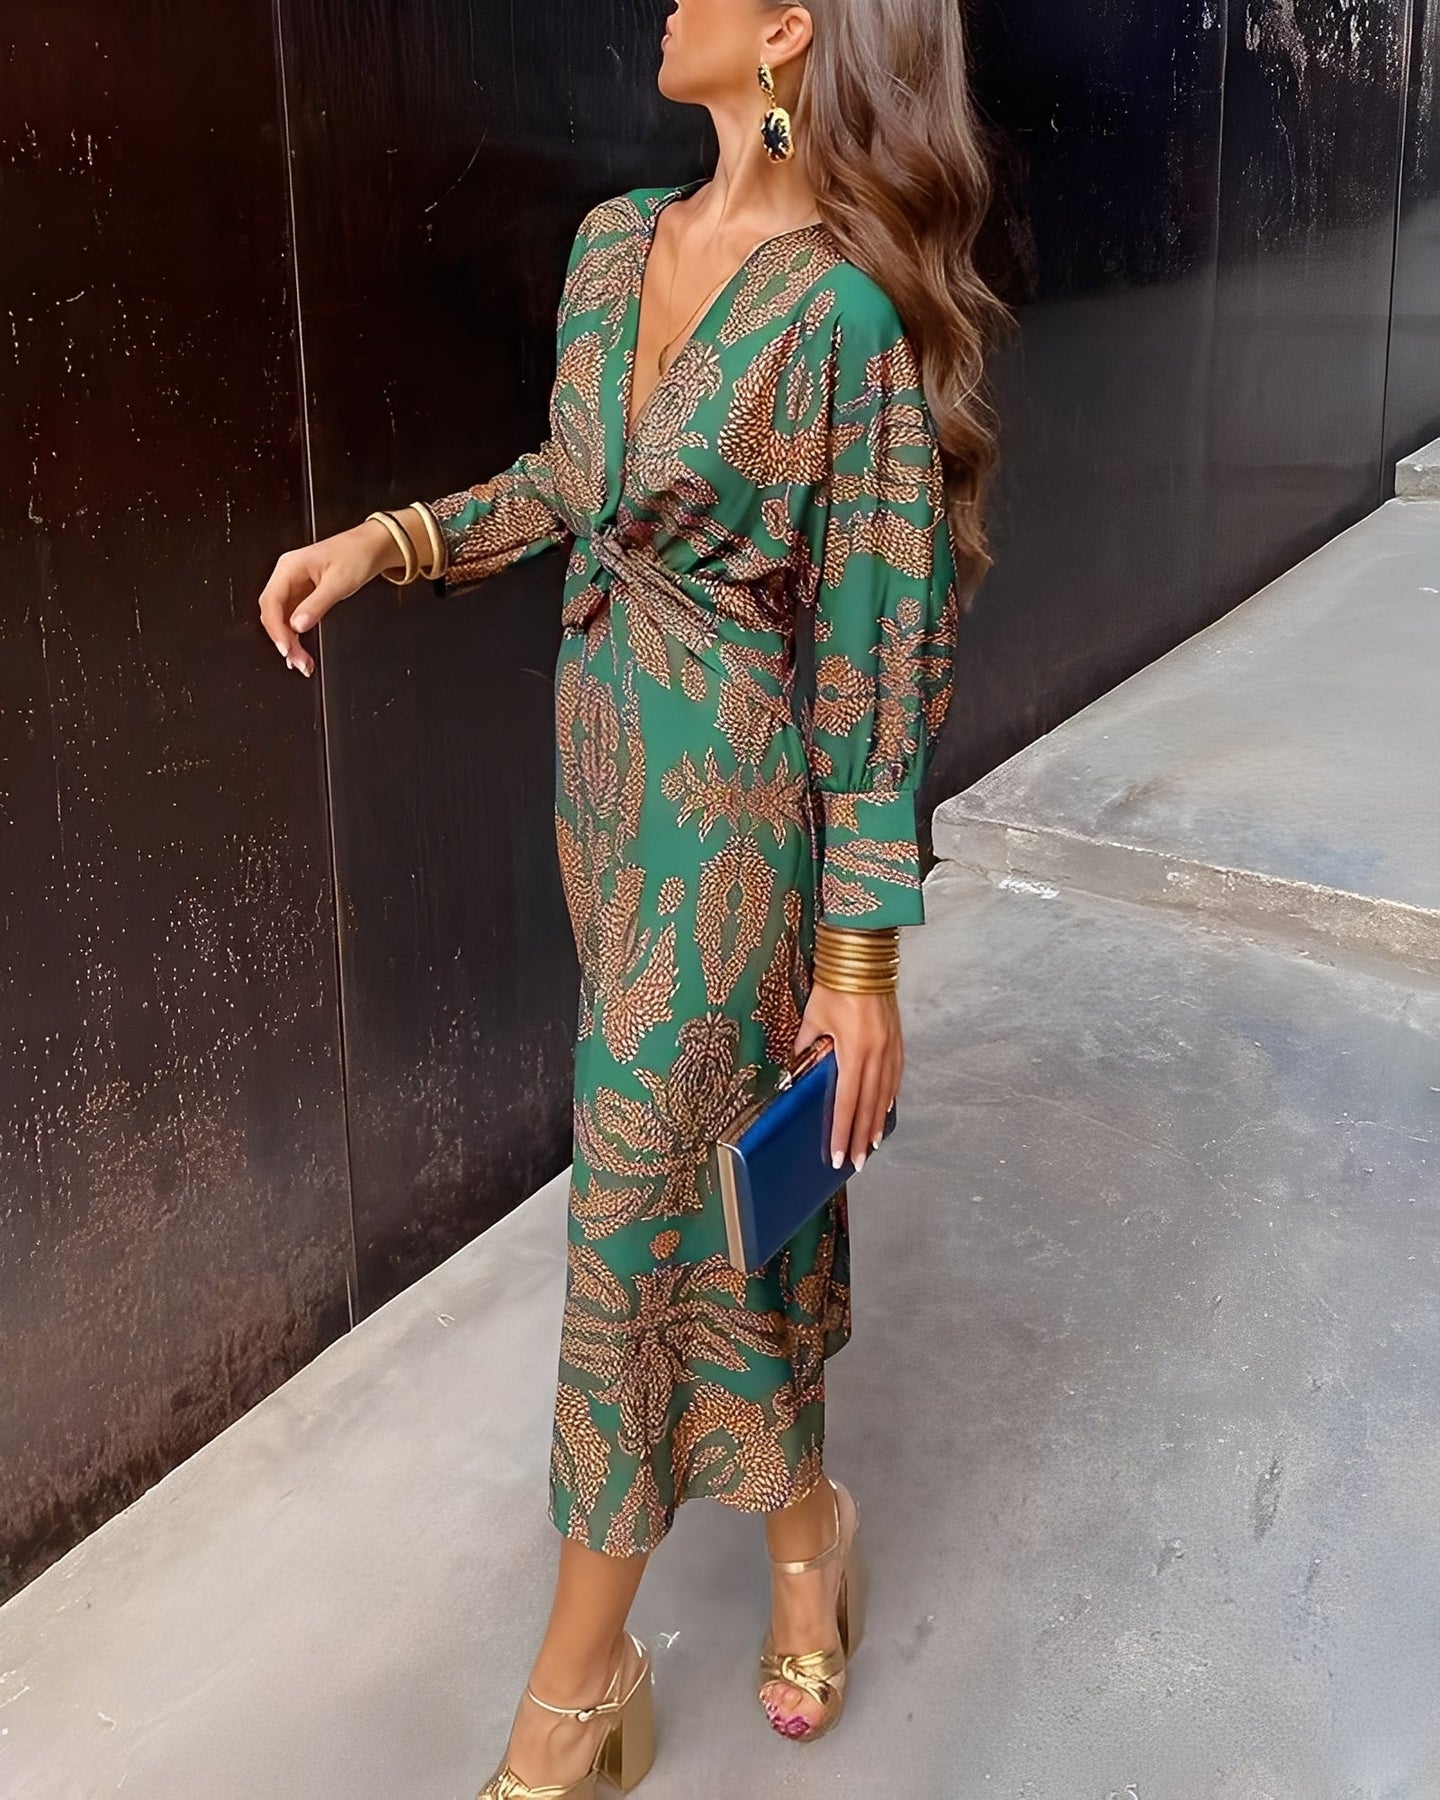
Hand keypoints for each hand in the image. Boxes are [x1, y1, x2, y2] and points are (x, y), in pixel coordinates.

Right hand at [256, 518, 403, 675]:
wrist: (370, 548)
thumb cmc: (355, 555)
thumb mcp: (338, 583)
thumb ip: (316, 606)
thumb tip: (298, 626)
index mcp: (289, 567)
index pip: (271, 602)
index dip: (275, 628)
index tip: (285, 648)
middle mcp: (287, 576)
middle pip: (273, 613)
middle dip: (283, 640)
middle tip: (298, 661)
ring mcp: (294, 586)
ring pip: (282, 619)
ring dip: (290, 642)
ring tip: (302, 663)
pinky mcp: (303, 596)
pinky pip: (292, 619)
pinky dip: (296, 636)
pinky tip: (301, 651)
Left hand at [792, 982, 902, 1172]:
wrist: (864, 956)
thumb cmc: (836, 984)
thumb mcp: (813, 1017)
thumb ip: (807, 1046)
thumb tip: (797, 1067)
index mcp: (853, 1051)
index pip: (846, 1102)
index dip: (842, 1131)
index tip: (837, 1154)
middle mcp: (876, 1054)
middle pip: (868, 1106)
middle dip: (861, 1137)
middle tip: (856, 1162)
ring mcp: (890, 1047)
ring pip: (884, 1094)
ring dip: (877, 1122)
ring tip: (871, 1145)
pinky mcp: (896, 1039)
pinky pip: (894, 1076)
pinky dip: (889, 1096)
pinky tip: (885, 1110)